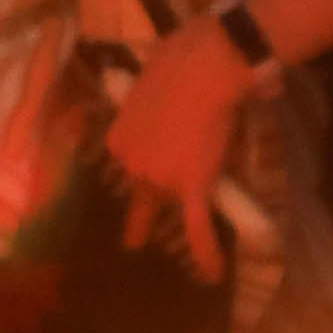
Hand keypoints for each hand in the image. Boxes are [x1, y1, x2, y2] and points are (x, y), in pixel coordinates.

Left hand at [100, 27, 257, 281]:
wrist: (205, 64)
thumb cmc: (181, 58)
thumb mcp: (154, 76)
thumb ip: (162, 93)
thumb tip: (182, 94)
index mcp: (121, 137)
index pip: (131, 160)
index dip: (146, 163)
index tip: (153, 166)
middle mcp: (134, 163)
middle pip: (143, 189)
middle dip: (143, 212)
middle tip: (134, 240)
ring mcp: (161, 178)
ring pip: (166, 208)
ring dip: (175, 231)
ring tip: (181, 259)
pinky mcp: (192, 187)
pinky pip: (198, 226)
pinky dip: (206, 251)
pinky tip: (212, 274)